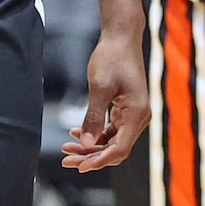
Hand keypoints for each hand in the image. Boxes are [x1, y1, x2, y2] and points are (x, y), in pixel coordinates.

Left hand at [64, 28, 149, 171]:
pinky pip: (111, 131)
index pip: (120, 148)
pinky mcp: (126, 110)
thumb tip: (85, 143)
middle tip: (65, 160)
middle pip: (116, 149)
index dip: (100, 161)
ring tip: (66, 149)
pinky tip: (75, 133)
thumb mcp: (99, 87)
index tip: (80, 167)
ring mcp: (133, 115)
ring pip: (112, 142)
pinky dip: (95, 135)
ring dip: (90, 147)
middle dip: (91, 157)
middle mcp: (139, 117)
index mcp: (137, 113)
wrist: (121, 38)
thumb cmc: (111, 58)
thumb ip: (93, 116)